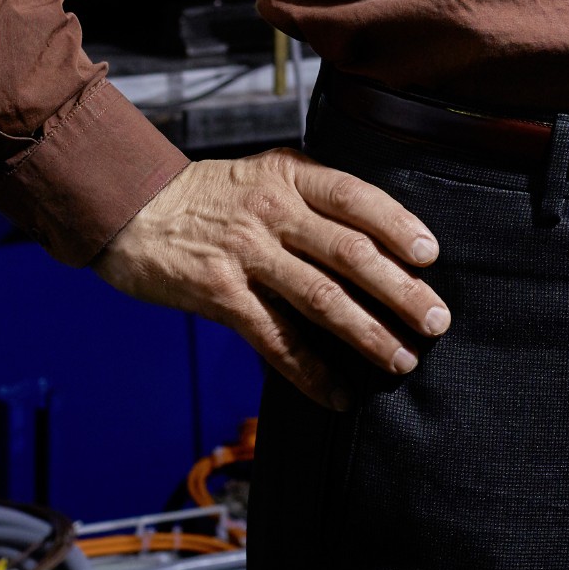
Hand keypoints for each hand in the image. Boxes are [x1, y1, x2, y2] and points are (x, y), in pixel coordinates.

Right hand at [96, 149, 447, 408]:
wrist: (132, 210)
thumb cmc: (210, 196)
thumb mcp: (264, 175)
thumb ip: (313, 197)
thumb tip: (378, 237)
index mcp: (290, 176)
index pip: (357, 198)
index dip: (398, 225)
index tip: (430, 255)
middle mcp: (273, 212)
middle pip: (350, 253)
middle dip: (400, 290)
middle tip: (435, 320)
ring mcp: (247, 254)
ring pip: (321, 299)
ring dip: (367, 334)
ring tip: (400, 360)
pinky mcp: (221, 295)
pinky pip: (276, 340)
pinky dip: (310, 372)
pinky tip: (336, 394)